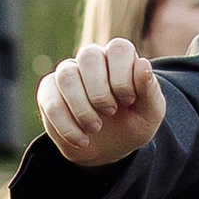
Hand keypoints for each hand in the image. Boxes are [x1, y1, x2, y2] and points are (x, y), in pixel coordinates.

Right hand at [37, 37, 166, 166]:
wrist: (109, 150)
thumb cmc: (132, 124)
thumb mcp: (149, 113)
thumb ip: (150, 90)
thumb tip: (143, 65)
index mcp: (120, 59)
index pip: (119, 48)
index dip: (123, 75)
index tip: (129, 101)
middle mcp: (92, 60)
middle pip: (88, 56)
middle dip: (100, 91)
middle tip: (110, 112)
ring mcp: (68, 73)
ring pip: (66, 76)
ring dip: (82, 108)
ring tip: (95, 128)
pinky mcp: (49, 92)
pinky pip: (51, 100)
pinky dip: (67, 125)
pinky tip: (82, 140)